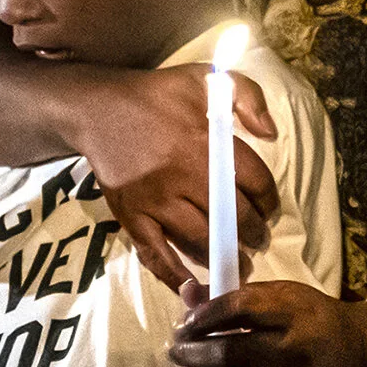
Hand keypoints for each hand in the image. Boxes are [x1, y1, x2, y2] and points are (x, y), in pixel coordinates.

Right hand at [74, 64, 277, 291]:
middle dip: (252, 233)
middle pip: (232, 216)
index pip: (254, 181)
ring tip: (238, 263)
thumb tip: (270, 133)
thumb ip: (246, 96)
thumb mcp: (205, 78)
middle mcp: (182, 176)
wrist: (97, 110)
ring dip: (224, 256)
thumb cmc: (156, 95)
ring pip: (199, 239)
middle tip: (258, 239)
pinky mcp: (131, 217)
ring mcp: (155, 201)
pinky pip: (156, 255)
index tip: (269, 207)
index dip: (269, 199)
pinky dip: (176, 276)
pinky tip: (194, 288)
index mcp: (205, 143)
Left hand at [167, 280, 366, 366]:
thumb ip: (233, 296)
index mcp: (294, 314)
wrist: (356, 356)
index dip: (203, 316)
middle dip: (191, 353)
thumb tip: (185, 293)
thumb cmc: (309, 320)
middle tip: (173, 351)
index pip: (239, 310)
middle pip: (230, 355)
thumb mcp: (280, 295)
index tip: (182, 323)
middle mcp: (297, 355)